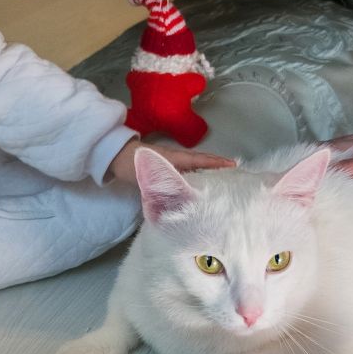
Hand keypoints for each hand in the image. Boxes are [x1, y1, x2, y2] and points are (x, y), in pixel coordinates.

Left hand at [107, 138, 234, 184]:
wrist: (115, 157)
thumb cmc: (131, 165)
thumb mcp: (146, 175)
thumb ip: (160, 186)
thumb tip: (177, 197)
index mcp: (175, 159)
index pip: (200, 160)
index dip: (216, 163)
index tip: (233, 167)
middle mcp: (177, 159)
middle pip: (202, 162)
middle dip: (219, 167)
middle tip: (237, 176)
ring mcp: (173, 163)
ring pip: (196, 166)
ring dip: (210, 171)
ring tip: (225, 182)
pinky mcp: (168, 168)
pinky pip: (187, 170)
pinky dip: (198, 174)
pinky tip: (203, 185)